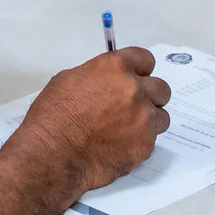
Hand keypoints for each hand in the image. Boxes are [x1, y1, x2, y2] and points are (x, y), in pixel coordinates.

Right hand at [10, 48, 170, 194]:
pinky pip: (151, 141)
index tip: (136, 78)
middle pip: (161, 89)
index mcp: (115, 68)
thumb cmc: (53, 117)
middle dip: (149, 96)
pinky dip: (138, 143)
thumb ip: (98, 76)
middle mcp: (135, 90)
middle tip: (132, 107)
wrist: (53, 155)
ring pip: (161, 117)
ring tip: (126, 131)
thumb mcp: (68, 80)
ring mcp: (143, 119)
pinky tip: (118, 147)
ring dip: (148, 122)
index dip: (139, 70)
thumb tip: (107, 82)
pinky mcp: (145, 145)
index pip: (145, 60)